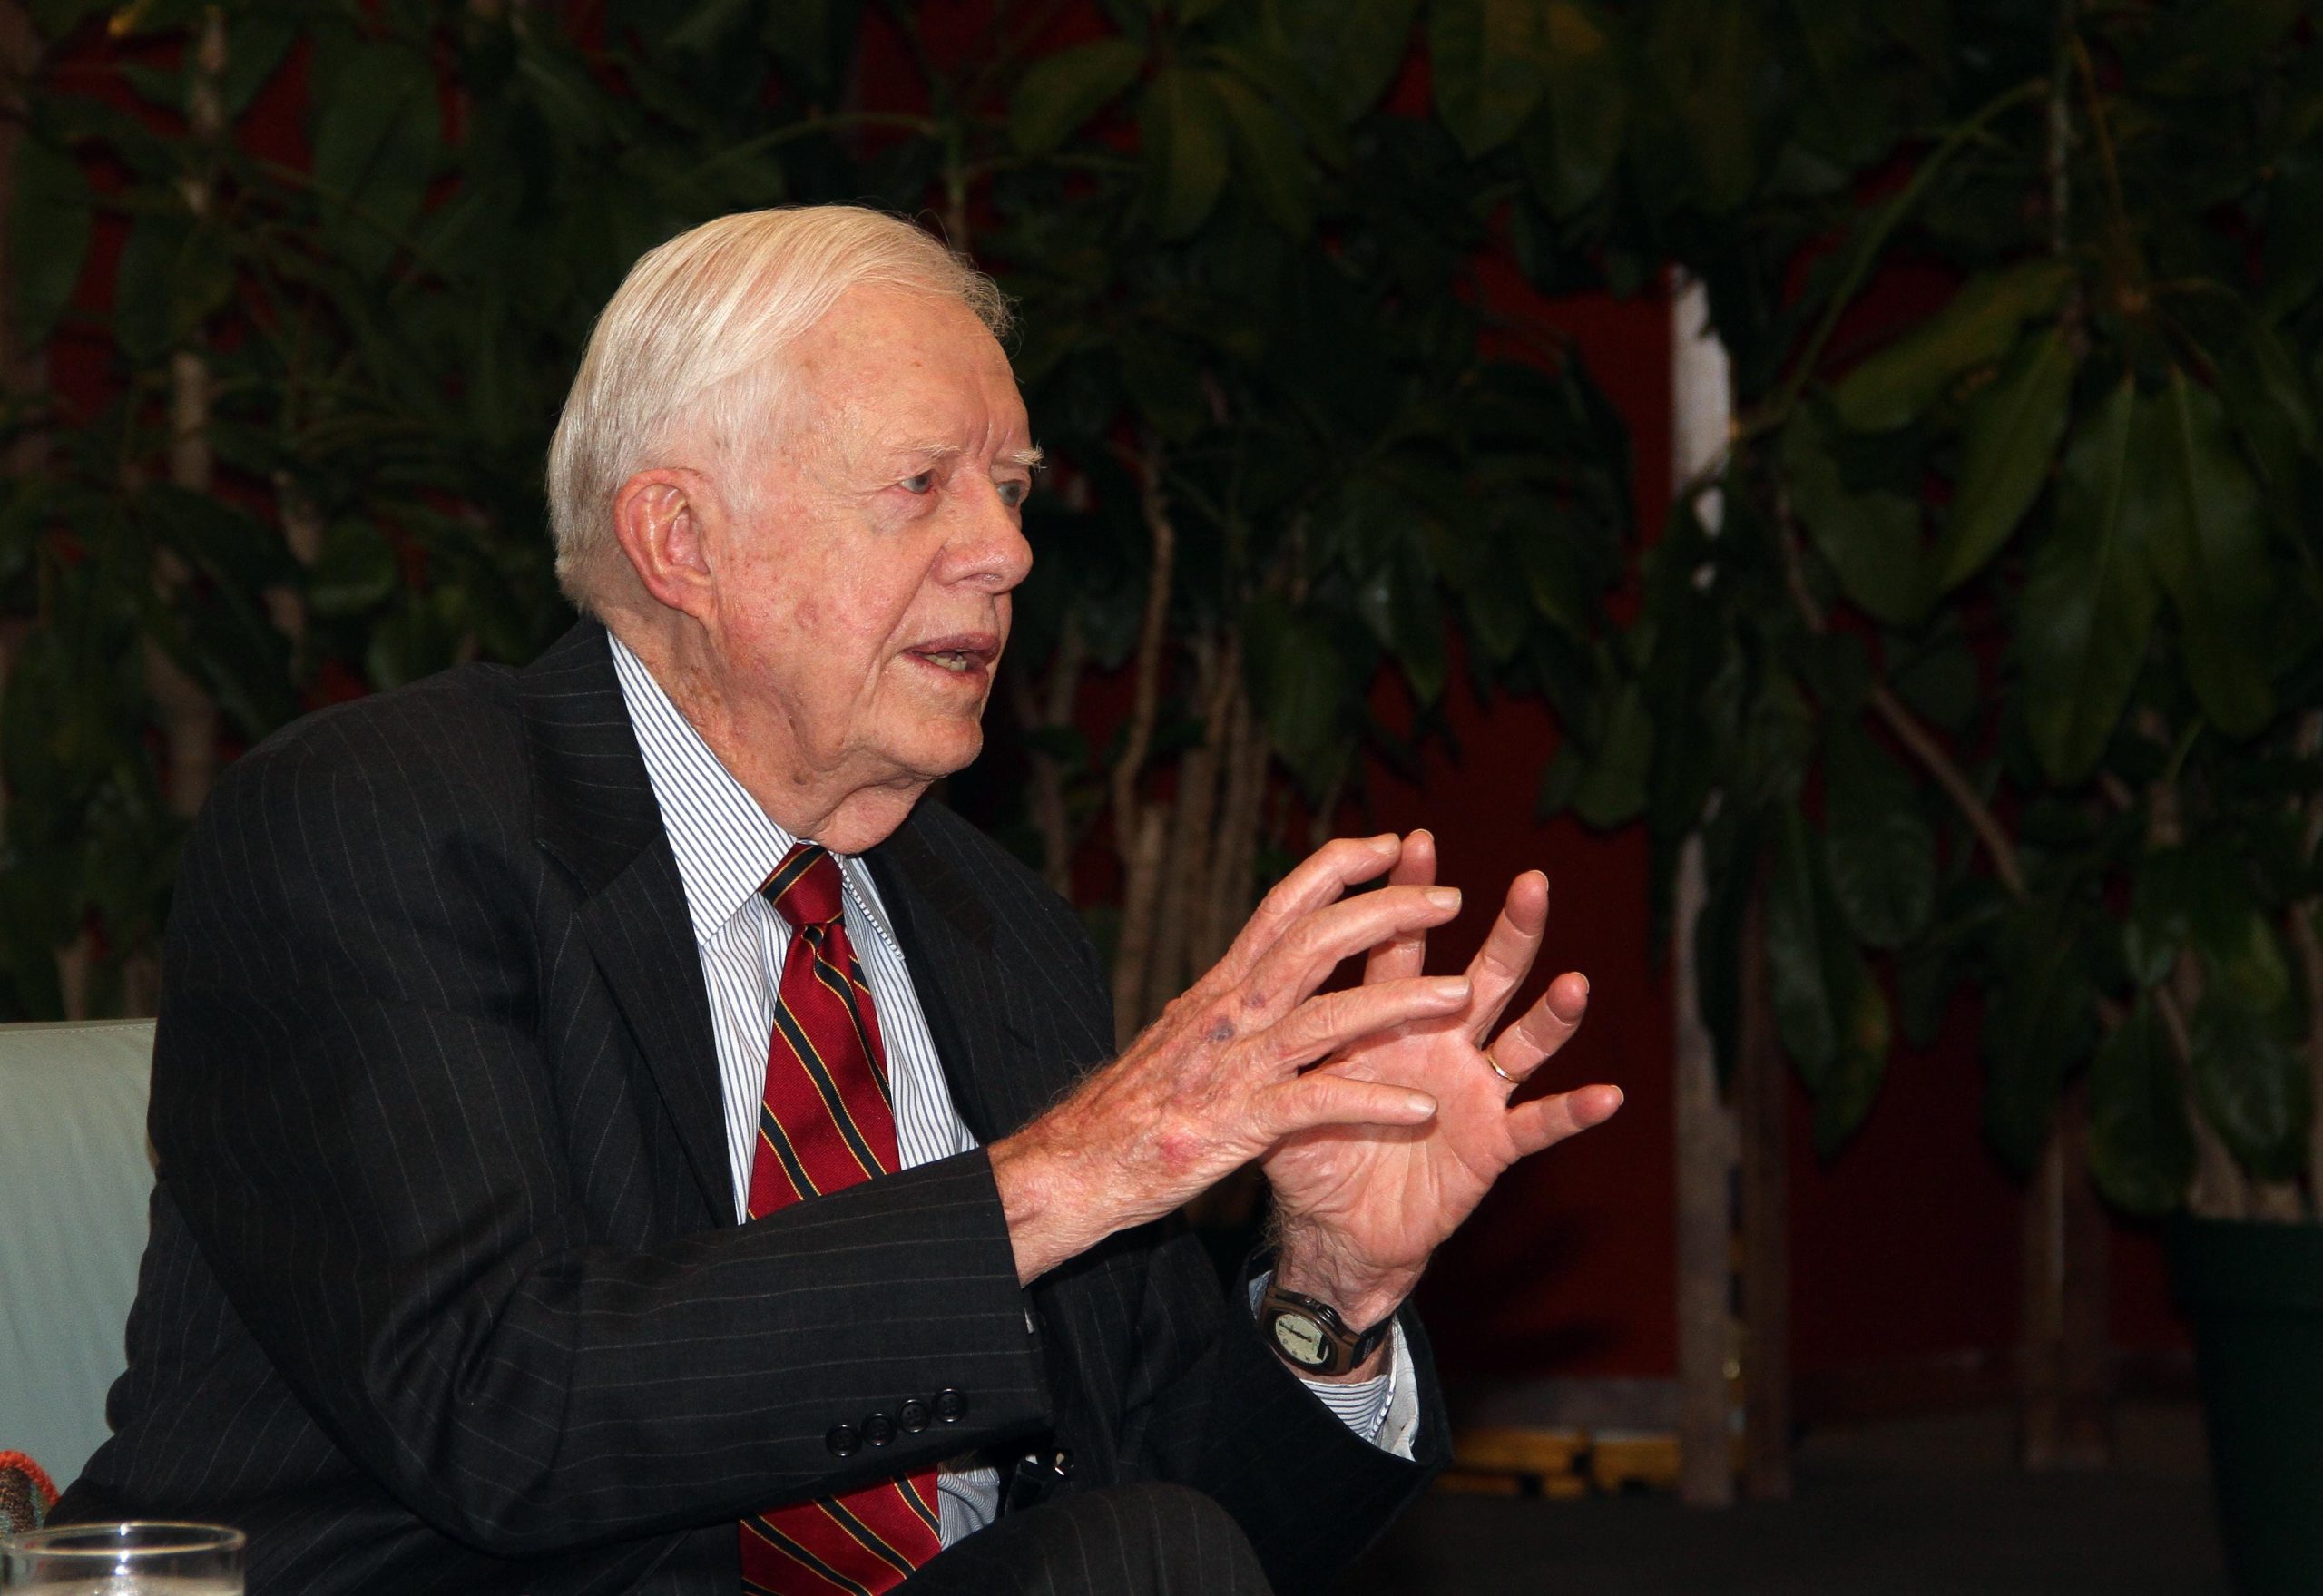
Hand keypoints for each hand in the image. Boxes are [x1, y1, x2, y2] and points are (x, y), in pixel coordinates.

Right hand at [989, 835, 1471, 1284]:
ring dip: (1398, 1001)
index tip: (1390, 845)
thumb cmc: (1126, 1106)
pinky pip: (1316, 1106)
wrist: (1071, 1167)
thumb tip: (1238, 977)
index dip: (1337, 869)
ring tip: (1462, 992)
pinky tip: (1422, 1107)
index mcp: (1217, 989)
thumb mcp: (1177, 1037)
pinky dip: (1371, 1101)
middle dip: (1387, 914)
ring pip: (1325, 1018)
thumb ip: (1218, 1007)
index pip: (1282, 908)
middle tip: (1451, 899)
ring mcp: (1232, 1068)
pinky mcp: (1236, 1126)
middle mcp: (1226, 1014)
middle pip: (1314, 943)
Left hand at [1263, 831, 1621, 1333]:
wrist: (1331, 1228)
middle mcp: (1444, 1041)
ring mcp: (1474, 1090)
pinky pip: (1539, 1125)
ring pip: (1524, 1042)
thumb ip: (1284, 1033)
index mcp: (1390, 1019)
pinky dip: (1574, 1111)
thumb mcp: (1288, 1085)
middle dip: (1511, 931)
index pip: (1401, 947)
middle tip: (1533, 883)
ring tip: (1576, 983)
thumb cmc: (1311, 1149)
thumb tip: (1245, 976)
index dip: (1409, 898)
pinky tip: (1608, 1094)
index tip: (1415, 843)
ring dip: (1553, 1015)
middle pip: (1486, 976)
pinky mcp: (1492, 1144)